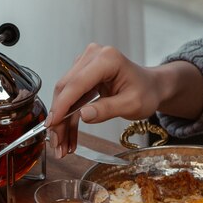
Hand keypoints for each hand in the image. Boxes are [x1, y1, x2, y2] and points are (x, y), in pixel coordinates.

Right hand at [46, 43, 162, 157]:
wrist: (151, 87)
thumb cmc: (146, 92)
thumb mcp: (132, 105)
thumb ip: (107, 109)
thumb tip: (84, 115)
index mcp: (107, 59)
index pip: (76, 84)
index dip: (61, 106)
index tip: (52, 125)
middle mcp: (93, 57)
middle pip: (65, 90)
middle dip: (59, 120)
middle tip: (57, 144)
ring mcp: (85, 64)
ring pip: (64, 96)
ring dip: (61, 123)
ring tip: (62, 146)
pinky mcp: (82, 75)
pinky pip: (70, 98)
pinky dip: (68, 118)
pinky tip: (67, 136)